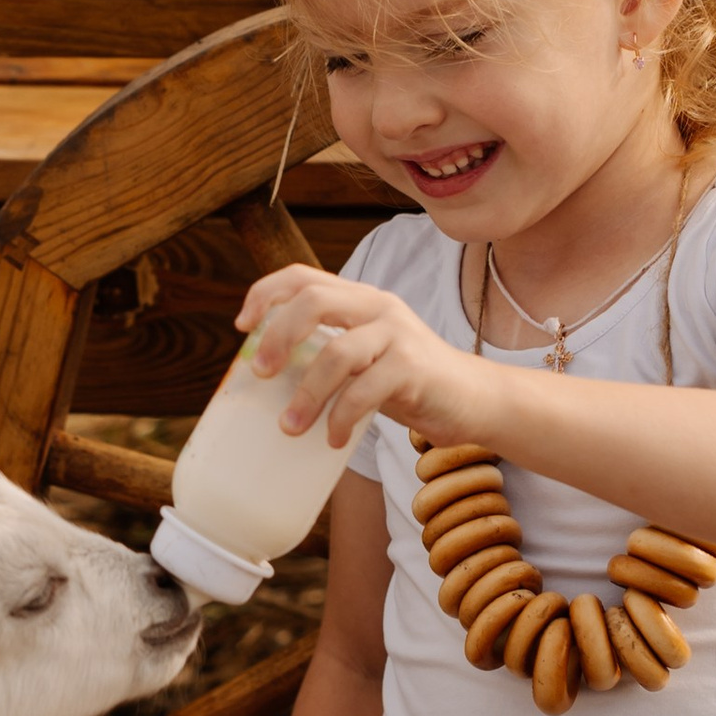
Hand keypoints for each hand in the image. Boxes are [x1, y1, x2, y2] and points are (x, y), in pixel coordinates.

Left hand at [238, 264, 490, 451]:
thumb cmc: (408, 383)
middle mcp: (378, 307)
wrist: (473, 400)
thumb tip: (264, 376)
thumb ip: (327, 354)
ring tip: (290, 426)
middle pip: (313, 301)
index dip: (265, 294)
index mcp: (360, 299)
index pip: (303, 277)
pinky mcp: (414, 368)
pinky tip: (334, 439)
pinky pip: (364, 391)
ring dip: (306, 395)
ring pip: (337, 352)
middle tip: (258, 373)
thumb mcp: (364, 359)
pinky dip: (341, 418)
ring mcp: (399, 334)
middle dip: (278, 336)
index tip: (242, 328)